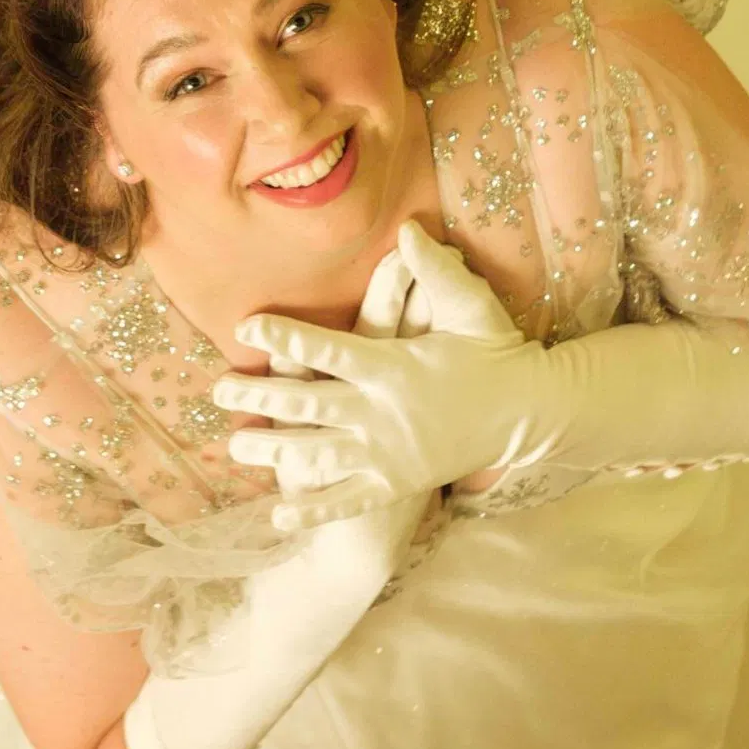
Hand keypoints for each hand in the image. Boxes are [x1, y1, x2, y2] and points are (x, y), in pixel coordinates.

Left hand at [220, 223, 540, 527]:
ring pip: (319, 453)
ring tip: (235, 445)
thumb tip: (407, 230)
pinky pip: (349, 499)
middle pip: (310, 403)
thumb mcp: (473, 307)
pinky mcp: (398, 484)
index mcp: (394, 366)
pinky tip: (278, 517)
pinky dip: (314, 511)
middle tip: (219, 390)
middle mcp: (384, 412)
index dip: (286, 336)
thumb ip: (437, 271)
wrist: (530, 415)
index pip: (330, 349)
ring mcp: (388, 453)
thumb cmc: (499, 355)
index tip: (245, 326)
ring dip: (274, 450)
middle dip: (261, 396)